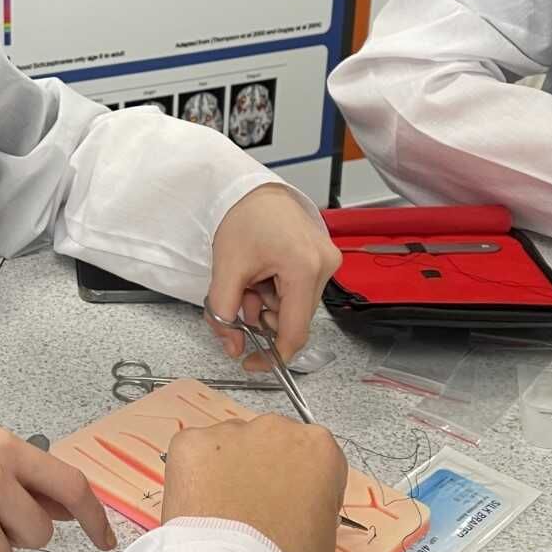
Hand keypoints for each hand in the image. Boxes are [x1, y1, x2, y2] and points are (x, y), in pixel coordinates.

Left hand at [161, 414, 347, 551]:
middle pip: (268, 444)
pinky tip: (198, 508)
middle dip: (259, 471)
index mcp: (318, 449)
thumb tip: (294, 507)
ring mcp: (231, 433)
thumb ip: (313, 504)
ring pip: (228, 447)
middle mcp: (276, 430)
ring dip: (225, 473)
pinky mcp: (191, 443)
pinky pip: (192, 454)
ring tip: (221, 516)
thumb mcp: (325, 536)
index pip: (311, 458)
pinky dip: (192, 477)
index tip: (287, 505)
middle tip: (251, 512)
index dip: (297, 485)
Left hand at [207, 183, 340, 366]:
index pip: (294, 331)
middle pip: (293, 318)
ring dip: (267, 303)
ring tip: (248, 278)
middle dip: (262, 318)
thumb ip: (224, 313)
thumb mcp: (227, 268)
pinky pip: (299, 289)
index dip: (273, 355)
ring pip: (295, 306)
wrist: (251, 188)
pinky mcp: (323, 257)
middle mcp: (325, 265)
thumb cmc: (242, 217)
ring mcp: (327, 261)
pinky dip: (276, 290)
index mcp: (304, 268)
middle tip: (239, 299)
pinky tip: (261, 273)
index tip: (253, 363)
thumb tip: (231, 346)